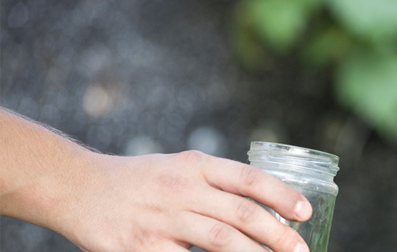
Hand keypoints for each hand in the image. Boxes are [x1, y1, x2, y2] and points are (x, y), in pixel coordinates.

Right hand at [55, 150, 311, 251]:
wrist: (77, 187)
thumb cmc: (139, 180)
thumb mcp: (181, 167)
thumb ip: (218, 183)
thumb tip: (267, 206)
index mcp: (196, 166)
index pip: (249, 178)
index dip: (282, 195)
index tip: (306, 213)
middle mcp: (183, 190)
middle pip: (241, 213)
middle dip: (277, 235)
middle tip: (300, 250)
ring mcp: (163, 220)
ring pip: (221, 240)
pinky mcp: (142, 247)